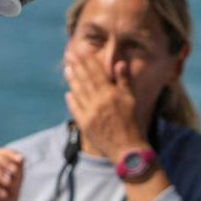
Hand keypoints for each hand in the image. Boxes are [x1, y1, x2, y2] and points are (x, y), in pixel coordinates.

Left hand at [63, 41, 147, 161]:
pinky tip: (68, 93)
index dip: (87, 61)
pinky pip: (75, 109)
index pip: (96, 73)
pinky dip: (71, 100)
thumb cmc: (133, 124)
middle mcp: (99, 102)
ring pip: (78, 92)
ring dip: (72, 80)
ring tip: (67, 69)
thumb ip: (125, 81)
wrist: (128, 150)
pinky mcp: (85, 125)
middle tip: (68, 54)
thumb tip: (120, 63)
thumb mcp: (132, 100)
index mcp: (111, 94)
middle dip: (76, 66)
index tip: (80, 50)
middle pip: (85, 80)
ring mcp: (90, 114)